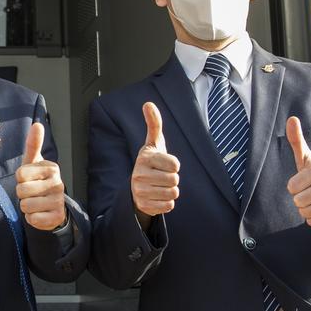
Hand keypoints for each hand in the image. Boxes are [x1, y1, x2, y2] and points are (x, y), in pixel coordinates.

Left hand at [16, 122, 66, 230]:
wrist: (53, 207)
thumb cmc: (38, 181)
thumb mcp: (33, 163)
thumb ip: (33, 144)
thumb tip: (37, 124)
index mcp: (51, 168)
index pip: (20, 174)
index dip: (20, 179)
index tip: (29, 179)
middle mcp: (58, 183)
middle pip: (21, 190)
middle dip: (21, 194)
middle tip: (32, 193)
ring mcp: (59, 201)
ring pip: (26, 206)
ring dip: (26, 207)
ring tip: (36, 202)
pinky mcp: (57, 217)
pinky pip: (33, 219)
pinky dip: (32, 219)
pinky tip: (40, 213)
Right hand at [132, 102, 180, 222]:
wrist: (136, 186)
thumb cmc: (151, 162)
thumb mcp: (153, 143)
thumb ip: (154, 124)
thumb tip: (148, 103)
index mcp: (144, 158)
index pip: (175, 164)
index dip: (174, 164)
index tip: (165, 163)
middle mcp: (139, 175)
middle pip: (175, 180)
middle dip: (173, 179)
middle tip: (163, 176)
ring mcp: (140, 192)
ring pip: (173, 193)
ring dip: (171, 191)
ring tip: (160, 186)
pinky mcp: (144, 206)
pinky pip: (169, 206)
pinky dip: (167, 202)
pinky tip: (158, 197)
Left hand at [286, 116, 310, 228]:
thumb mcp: (306, 159)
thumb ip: (297, 141)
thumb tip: (292, 118)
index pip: (291, 187)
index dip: (294, 187)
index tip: (304, 183)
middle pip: (298, 201)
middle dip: (300, 200)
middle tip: (310, 194)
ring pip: (305, 213)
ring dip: (306, 210)